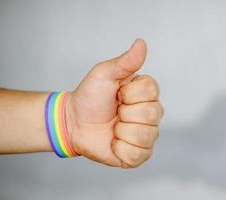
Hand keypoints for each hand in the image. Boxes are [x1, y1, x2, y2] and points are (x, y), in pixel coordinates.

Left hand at [66, 39, 163, 167]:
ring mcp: (146, 135)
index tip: (117, 94)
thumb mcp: (104, 74)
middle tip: (114, 111)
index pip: (151, 92)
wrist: (74, 122)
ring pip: (144, 135)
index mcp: (146, 94)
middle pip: (151, 114)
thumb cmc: (90, 97)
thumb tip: (141, 43)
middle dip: (124, 113)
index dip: (129, 94)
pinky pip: (137, 154)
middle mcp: (151, 114)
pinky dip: (120, 149)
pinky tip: (113, 142)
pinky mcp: (138, 154)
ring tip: (113, 127)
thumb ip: (125, 61)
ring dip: (121, 131)